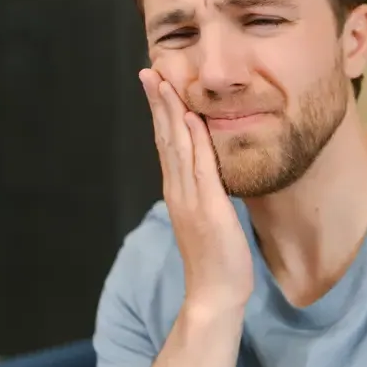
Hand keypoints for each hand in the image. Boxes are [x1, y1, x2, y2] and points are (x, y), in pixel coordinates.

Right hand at [139, 69, 253, 313]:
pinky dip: (195, 142)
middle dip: (158, 104)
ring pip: (177, 147)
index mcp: (180, 192)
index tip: (157, 85)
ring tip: (162, 83)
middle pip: (166, 139)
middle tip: (149, 71)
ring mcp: (191, 199)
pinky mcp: (208, 209)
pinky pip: (201, 168)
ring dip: (170, 113)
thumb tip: (206, 172)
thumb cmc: (217, 259)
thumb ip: (204, 193)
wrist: (215, 294)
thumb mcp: (209, 218)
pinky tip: (193, 119)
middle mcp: (179, 191)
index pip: (168, 145)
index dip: (162, 114)